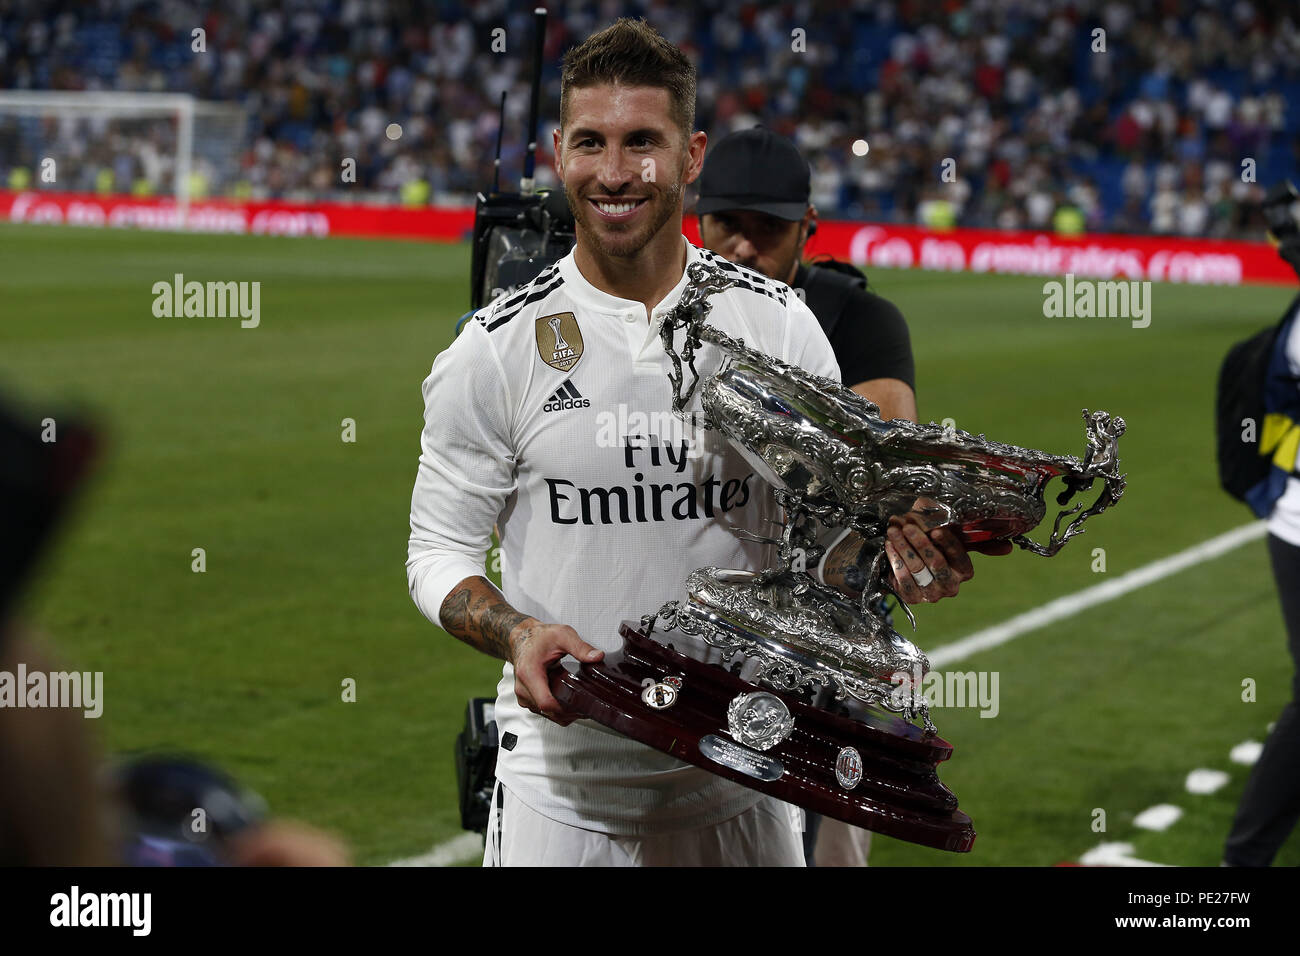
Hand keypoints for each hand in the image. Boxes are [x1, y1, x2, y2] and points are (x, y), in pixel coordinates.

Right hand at [508, 619, 603, 725]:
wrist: (522, 639)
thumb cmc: (538, 638)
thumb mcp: (562, 635)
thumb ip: (580, 647)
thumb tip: (597, 656)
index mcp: (529, 674)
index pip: (546, 703)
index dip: (566, 709)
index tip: (582, 704)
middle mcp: (523, 689)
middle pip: (549, 712)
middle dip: (570, 711)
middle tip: (587, 704)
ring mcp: (523, 696)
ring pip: (547, 715)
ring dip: (564, 712)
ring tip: (579, 700)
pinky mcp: (526, 699)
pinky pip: (543, 712)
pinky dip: (557, 709)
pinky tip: (567, 699)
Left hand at [882, 497, 1009, 603]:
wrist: (908, 563)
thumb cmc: (935, 547)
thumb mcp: (955, 541)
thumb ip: (979, 541)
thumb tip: (1009, 548)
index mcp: (964, 572)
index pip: (959, 557)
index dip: (948, 544)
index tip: (936, 529)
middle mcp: (951, 586)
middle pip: (936, 564)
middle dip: (921, 543)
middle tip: (907, 526)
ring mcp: (931, 595)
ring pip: (917, 570)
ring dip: (904, 548)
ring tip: (894, 531)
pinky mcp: (912, 599)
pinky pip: (902, 581)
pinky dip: (895, 561)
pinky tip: (889, 546)